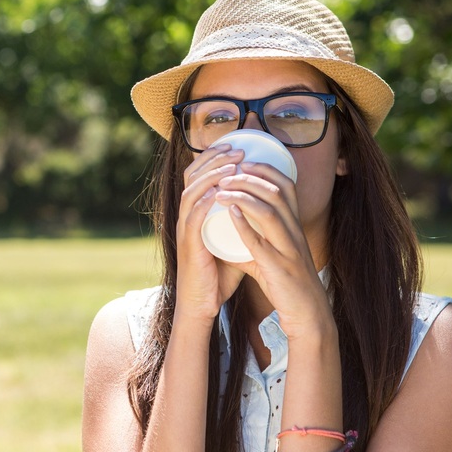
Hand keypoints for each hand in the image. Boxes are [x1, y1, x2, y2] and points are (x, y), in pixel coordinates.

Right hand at [174, 144, 246, 323]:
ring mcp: (185, 231)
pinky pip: (192, 218)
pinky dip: (204, 203)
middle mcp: (186, 217)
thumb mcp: (232, 243)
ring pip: (191, 193)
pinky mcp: (188, 246)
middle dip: (214, 159)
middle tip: (236, 149)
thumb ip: (243, 225)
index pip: (199, 176)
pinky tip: (218, 193)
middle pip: (192, 176)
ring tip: (231, 166)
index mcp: (195, 214)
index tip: (236, 147)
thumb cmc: (218, 276)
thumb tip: (266, 209)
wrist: (203, 304)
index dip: (215, 158)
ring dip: (211, 177)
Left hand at [214, 161, 333, 337]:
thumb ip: (251, 242)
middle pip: (277, 192)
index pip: (286, 186)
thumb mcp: (270, 257)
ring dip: (244, 196)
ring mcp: (288, 249)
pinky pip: (261, 243)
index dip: (266, 170)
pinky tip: (230, 214)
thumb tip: (229, 229)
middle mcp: (294, 232)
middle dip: (251, 177)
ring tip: (221, 189)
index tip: (244, 161)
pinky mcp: (280, 268)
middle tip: (227, 172)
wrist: (307, 314)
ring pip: (270, 212)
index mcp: (294, 227)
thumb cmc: (286, 284)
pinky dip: (245, 226)